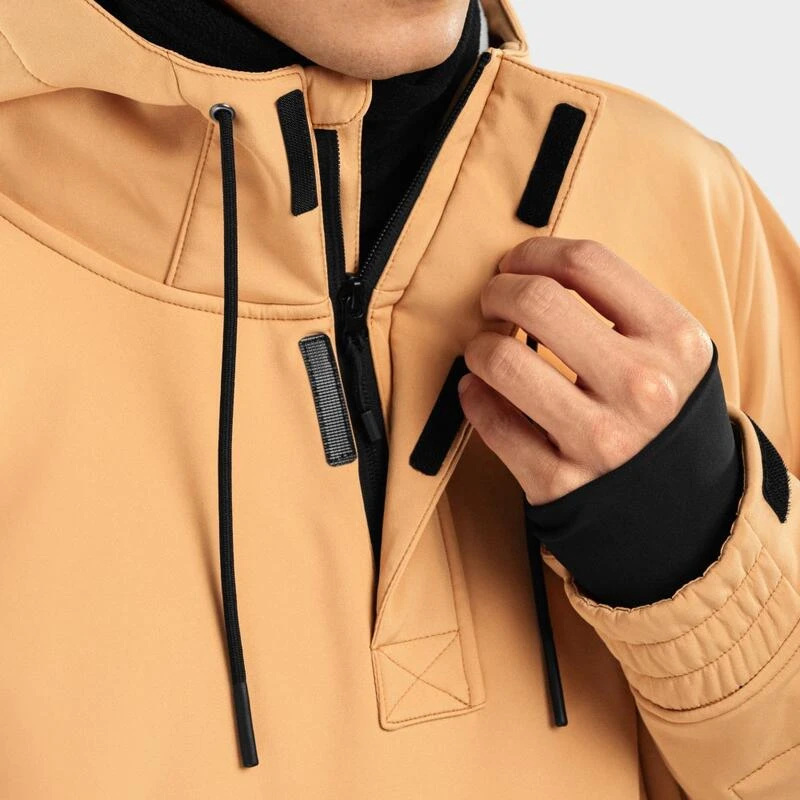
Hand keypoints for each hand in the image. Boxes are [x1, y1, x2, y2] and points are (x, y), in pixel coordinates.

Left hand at [458, 237, 713, 504]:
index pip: (585, 263)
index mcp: (676, 341)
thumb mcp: (672, 354)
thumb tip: (530, 270)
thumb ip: (619, 308)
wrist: (679, 510)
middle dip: (496, 292)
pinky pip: (488, 421)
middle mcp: (642, 388)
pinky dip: (472, 397)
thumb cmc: (661, 415)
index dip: (533, 253)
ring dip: (478, 346)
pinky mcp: (559, 482)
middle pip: (536, 301)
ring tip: (485, 351)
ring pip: (501, 360)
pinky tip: (478, 391)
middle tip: (492, 303)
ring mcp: (600, 439)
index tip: (515, 263)